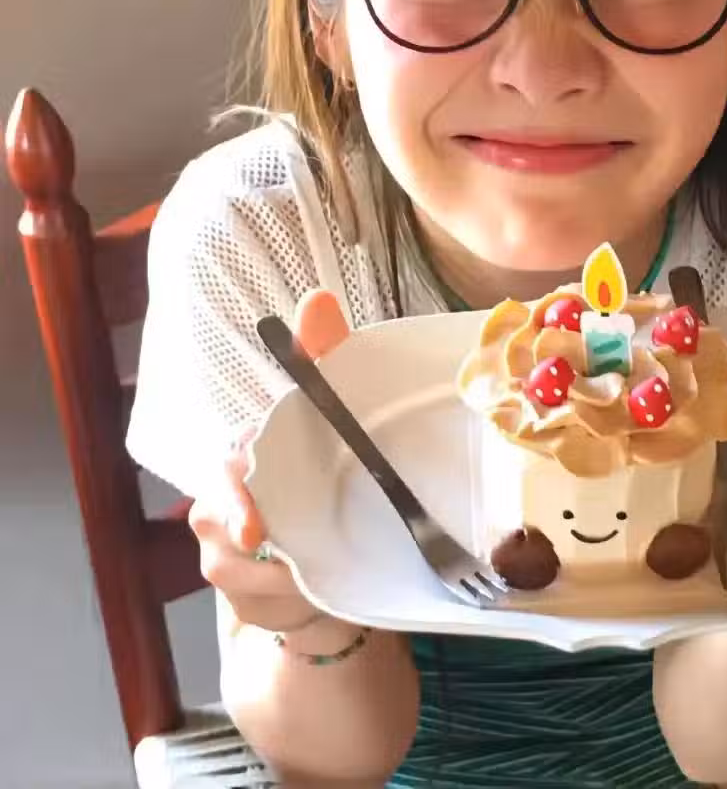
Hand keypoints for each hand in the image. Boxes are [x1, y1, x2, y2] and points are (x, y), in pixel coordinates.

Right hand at [189, 290, 351, 632]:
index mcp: (241, 457)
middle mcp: (217, 504)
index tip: (257, 528)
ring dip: (293, 574)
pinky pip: (263, 605)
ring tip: (330, 568)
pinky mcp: (237, 599)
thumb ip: (321, 358)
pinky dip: (296, 602)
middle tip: (310, 553)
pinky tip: (318, 593)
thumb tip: (315, 299)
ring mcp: (221, 555)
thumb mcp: (332, 416)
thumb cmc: (324, 478)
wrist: (326, 559)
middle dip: (272, 543)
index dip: (240, 495)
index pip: (228, 467)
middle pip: (226, 528)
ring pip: (244, 572)